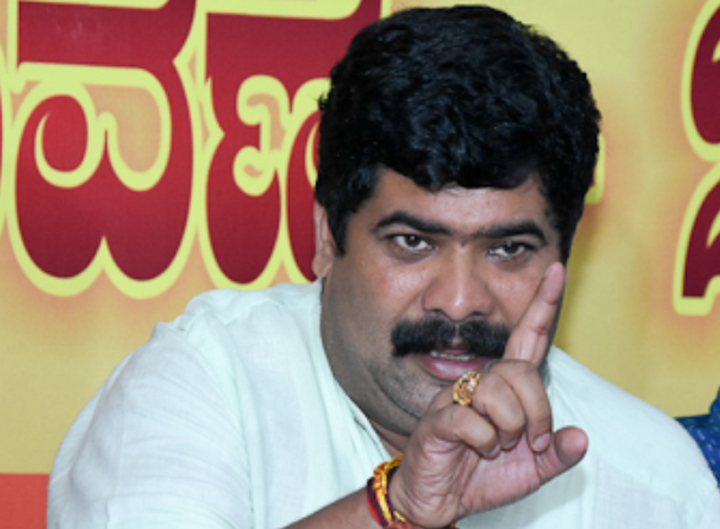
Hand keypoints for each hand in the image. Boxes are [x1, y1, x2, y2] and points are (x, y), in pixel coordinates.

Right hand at [389, 262, 587, 527]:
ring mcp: (454, 399)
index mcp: (504, 389)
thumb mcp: (532, 471)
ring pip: (495, 390)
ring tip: (499, 446)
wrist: (437, 502)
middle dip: (536, 410)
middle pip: (519, 370)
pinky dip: (483, 441)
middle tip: (530, 442)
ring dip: (509, 427)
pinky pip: (468, 418)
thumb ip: (557, 454)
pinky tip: (477, 450)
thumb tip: (580, 437)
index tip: (557, 270)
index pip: (527, 339)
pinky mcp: (436, 420)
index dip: (542, 305)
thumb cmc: (481, 477)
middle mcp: (479, 385)